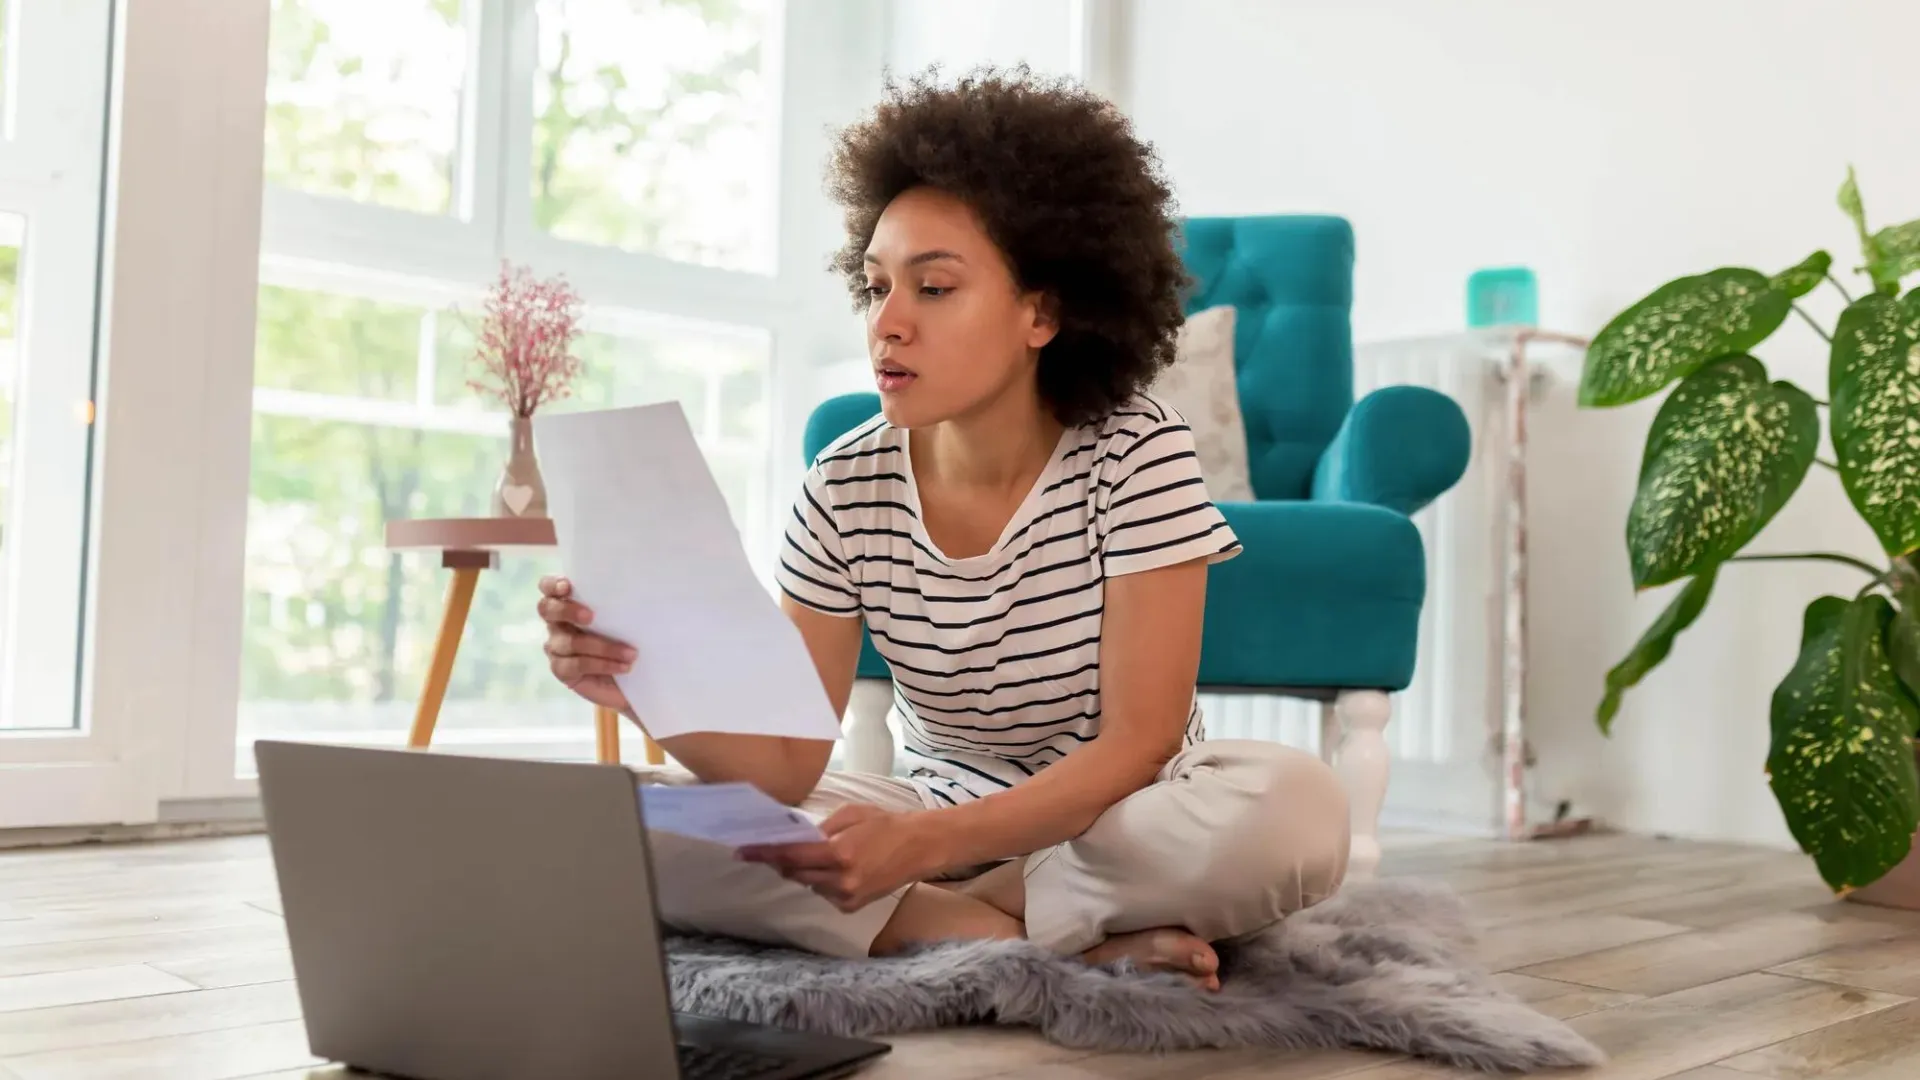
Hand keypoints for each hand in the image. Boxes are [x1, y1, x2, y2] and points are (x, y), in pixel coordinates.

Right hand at [538, 575, 635, 713]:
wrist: (635, 676)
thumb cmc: (630, 638)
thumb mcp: (627, 617)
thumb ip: (620, 602)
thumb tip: (638, 588)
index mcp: (568, 602)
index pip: (548, 587)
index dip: (552, 584)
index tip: (567, 586)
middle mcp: (557, 623)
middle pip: (547, 609)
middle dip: (567, 610)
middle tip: (591, 616)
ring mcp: (556, 647)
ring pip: (570, 642)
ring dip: (604, 647)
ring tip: (631, 653)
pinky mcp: (562, 670)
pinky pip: (577, 665)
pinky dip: (603, 665)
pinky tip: (623, 666)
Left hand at [736, 805, 942, 911]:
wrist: (919, 849)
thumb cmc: (885, 824)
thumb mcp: (851, 815)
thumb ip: (820, 830)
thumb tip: (795, 840)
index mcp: (840, 854)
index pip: (791, 857)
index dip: (764, 854)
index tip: (743, 851)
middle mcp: (840, 881)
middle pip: (794, 873)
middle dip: (781, 861)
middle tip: (770, 849)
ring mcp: (846, 897)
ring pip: (807, 884)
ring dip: (802, 870)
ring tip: (816, 854)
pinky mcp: (851, 907)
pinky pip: (822, 893)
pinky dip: (819, 881)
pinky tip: (833, 869)